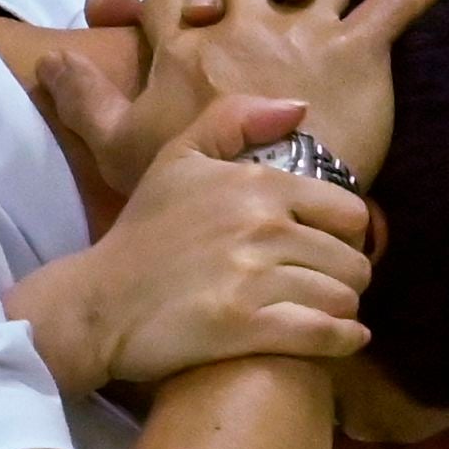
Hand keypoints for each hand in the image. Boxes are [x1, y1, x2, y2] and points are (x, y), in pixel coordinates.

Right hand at [6, 92, 374, 393]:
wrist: (96, 303)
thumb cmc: (142, 233)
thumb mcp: (176, 160)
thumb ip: (233, 119)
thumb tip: (300, 108)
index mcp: (256, 185)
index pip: (349, 213)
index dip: (342, 234)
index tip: (321, 248)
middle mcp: (261, 227)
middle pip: (352, 262)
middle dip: (342, 278)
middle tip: (318, 287)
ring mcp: (254, 279)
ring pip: (343, 298)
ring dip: (339, 311)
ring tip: (318, 312)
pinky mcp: (245, 327)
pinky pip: (325, 334)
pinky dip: (342, 340)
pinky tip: (341, 339)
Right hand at [45, 0, 447, 194]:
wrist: (254, 207)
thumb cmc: (187, 185)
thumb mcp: (115, 142)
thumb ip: (82, 98)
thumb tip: (46, 62)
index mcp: (187, 46)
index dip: (183, 0)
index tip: (193, 10)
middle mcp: (243, 26)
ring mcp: (301, 34)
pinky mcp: (355, 53)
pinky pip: (392, 4)